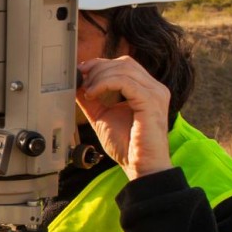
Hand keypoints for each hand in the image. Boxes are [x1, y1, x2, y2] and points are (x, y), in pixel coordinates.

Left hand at [76, 56, 172, 180]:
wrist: (140, 168)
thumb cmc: (127, 146)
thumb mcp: (102, 116)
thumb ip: (92, 100)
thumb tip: (76, 85)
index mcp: (146, 90)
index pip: (124, 65)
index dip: (100, 64)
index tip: (82, 73)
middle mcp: (154, 88)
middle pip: (124, 63)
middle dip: (98, 68)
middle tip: (82, 82)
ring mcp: (155, 93)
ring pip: (123, 69)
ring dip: (99, 77)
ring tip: (88, 92)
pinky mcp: (151, 101)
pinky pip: (124, 81)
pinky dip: (104, 84)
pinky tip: (93, 95)